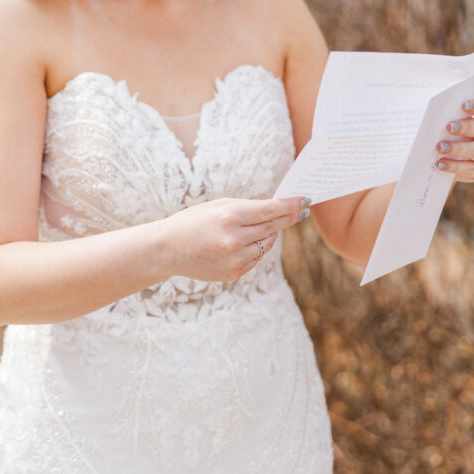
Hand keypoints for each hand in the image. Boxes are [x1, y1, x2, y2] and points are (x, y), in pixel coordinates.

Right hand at [164, 196, 309, 281]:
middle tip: (301, 210)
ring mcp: (235, 259)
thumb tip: (278, 211)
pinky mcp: (235, 272)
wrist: (169, 249)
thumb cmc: (194, 221)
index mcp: (230, 217)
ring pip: (267, 244)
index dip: (290, 206)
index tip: (305, 200)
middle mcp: (235, 239)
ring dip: (270, 234)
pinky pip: (256, 257)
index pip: (270, 210)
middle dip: (288, 218)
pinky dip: (256, 248)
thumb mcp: (218, 206)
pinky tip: (246, 241)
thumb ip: (248, 208)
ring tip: (263, 226)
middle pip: (273, 227)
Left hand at [436, 98, 473, 181]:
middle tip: (448, 127)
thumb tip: (440, 116)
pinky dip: (457, 167)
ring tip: (441, 148)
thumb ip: (457, 115)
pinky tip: (442, 164)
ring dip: (459, 149)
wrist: (466, 152)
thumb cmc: (463, 128)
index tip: (463, 105)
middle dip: (467, 128)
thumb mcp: (463, 118)